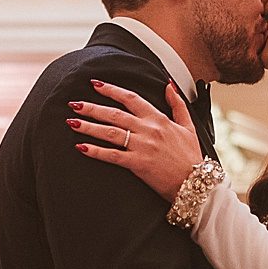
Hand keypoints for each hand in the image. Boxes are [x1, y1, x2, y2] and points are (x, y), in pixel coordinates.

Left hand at [69, 80, 202, 199]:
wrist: (196, 184)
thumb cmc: (191, 156)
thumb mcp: (188, 126)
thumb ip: (177, 104)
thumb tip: (167, 84)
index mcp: (159, 119)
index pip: (131, 98)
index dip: (112, 90)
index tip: (95, 84)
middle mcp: (148, 130)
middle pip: (115, 114)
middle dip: (92, 107)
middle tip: (74, 104)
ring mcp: (142, 147)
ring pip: (110, 132)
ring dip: (88, 126)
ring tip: (71, 122)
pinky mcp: (137, 164)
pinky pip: (112, 155)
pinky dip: (95, 151)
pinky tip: (81, 147)